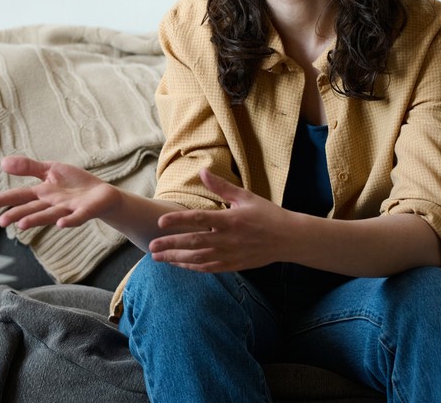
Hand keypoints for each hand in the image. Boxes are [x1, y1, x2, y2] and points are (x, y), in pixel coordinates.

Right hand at [0, 156, 119, 229]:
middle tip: (1, 222)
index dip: (2, 200)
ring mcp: (68, 208)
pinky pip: (76, 216)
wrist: (102, 194)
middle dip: (17, 215)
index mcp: (43, 193)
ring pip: (50, 214)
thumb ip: (28, 167)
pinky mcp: (85, 211)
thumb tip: (2, 162)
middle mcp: (52, 203)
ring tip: (22, 224)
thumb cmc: (74, 184)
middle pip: (32, 209)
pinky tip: (60, 223)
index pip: (19, 196)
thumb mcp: (50, 170)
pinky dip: (69, 220)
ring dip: (37, 219)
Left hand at [149, 169, 288, 271]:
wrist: (289, 239)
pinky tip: (178, 264)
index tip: (161, 222)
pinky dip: (191, 267)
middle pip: (193, 243)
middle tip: (151, 246)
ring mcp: (230, 255)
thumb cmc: (267, 214)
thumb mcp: (245, 196)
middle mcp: (227, 240)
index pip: (198, 220)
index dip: (178, 221)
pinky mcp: (233, 265)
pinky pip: (208, 268)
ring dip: (176, 258)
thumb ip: (221, 187)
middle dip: (170, 244)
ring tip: (158, 257)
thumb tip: (201, 171)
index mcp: (230, 220)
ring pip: (198, 259)